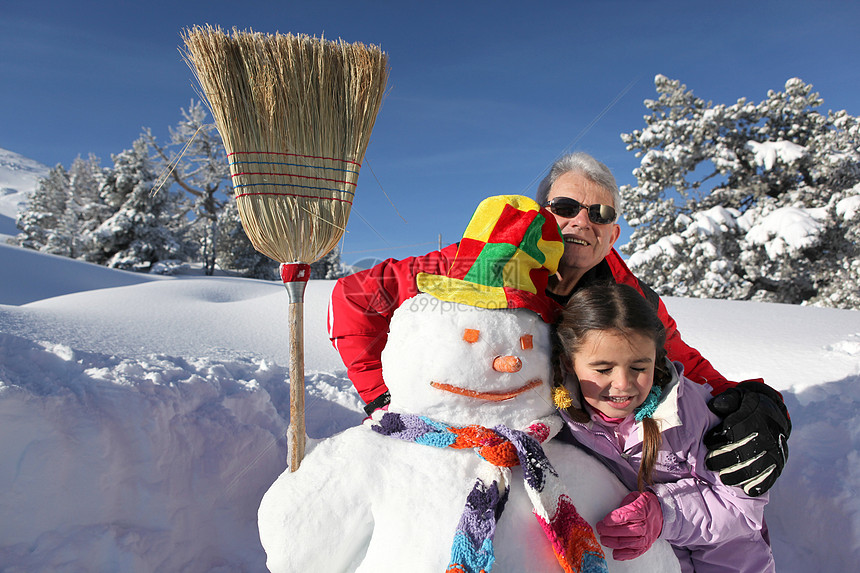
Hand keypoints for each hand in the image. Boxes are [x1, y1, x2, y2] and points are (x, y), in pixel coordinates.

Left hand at [596, 491, 662, 560]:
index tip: (605, 520)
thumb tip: (614, 510)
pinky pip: (634, 553)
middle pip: (627, 530)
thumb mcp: (636, 496)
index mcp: (643, 510)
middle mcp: (645, 525)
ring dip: (613, 542)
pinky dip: (624, 554)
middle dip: (610, 531)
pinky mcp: (645, 546)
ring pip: (629, 543)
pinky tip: (614, 553)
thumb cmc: (645, 505)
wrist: (661, 516)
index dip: (615, 519)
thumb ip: (625, 502)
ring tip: (603, 539)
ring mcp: (646, 537)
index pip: (628, 516)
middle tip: (600, 528)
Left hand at [704, 380, 790, 496]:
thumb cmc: (747, 405)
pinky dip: (760, 484)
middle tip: (710, 463)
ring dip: (738, 475)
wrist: (773, 412)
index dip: (718, 438)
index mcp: (755, 417)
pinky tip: (747, 489)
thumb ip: (726, 400)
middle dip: (724, 459)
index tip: (708, 442)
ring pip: (756, 466)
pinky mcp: (779, 461)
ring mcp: (774, 450)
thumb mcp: (737, 396)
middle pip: (743, 451)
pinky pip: (771, 475)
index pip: (734, 430)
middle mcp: (767, 435)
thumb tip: (714, 406)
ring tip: (723, 478)